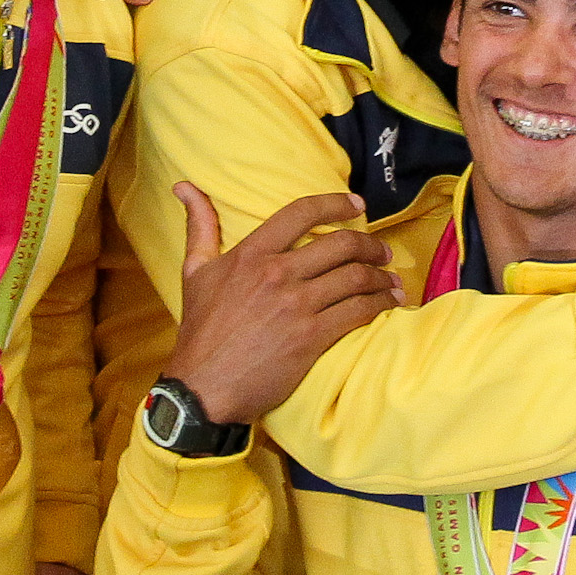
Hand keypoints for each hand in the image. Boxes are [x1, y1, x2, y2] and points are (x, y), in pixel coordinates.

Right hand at [157, 183, 397, 426]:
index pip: (301, 212)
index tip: (357, 205)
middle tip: (383, 251)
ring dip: (381, 277)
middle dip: (371, 244)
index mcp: (251, 254)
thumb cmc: (199, 332)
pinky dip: (380, 305)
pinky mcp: (311, 338)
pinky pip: (358, 312)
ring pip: (355, 278)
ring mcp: (296, 306)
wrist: (203, 389)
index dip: (336, 203)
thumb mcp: (194, 273)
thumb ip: (199, 226)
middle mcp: (277, 274)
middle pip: (340, 244)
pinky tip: (389, 305)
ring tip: (391, 281)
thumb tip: (184, 185)